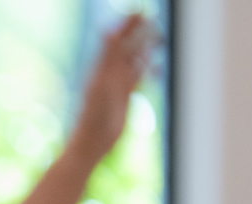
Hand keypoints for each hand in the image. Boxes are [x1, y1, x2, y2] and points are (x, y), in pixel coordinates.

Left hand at [68, 14, 153, 166]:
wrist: (92, 143)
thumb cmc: (94, 117)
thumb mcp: (104, 83)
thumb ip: (108, 56)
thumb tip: (109, 31)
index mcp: (102, 69)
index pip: (116, 41)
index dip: (127, 26)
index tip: (140, 13)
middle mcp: (109, 75)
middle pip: (126, 48)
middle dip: (138, 34)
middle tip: (152, 20)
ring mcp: (117, 85)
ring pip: (133, 62)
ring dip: (145, 50)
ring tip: (159, 39)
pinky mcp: (124, 97)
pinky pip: (137, 78)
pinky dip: (146, 70)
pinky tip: (155, 66)